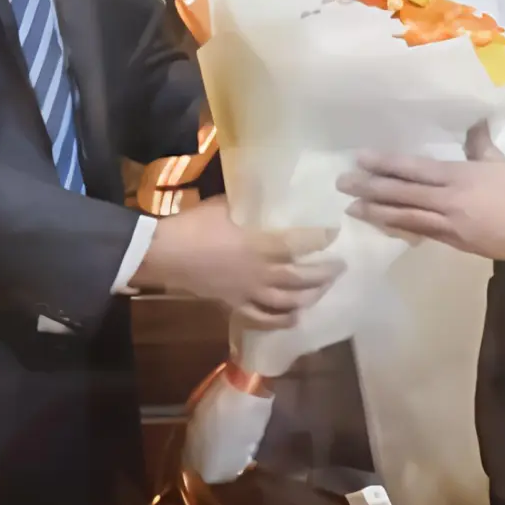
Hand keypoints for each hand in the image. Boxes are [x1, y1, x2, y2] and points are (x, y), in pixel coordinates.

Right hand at [135, 196, 340, 329]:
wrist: (164, 254)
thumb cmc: (194, 226)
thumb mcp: (223, 204)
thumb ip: (248, 199)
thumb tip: (264, 184)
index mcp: (259, 245)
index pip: (299, 244)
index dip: (320, 240)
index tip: (335, 234)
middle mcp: (260, 272)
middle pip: (300, 278)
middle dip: (324, 274)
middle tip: (340, 268)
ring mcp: (248, 291)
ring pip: (287, 301)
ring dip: (309, 297)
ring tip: (322, 291)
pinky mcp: (234, 304)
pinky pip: (262, 317)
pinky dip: (280, 320)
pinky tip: (294, 318)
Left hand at [340, 124, 504, 262]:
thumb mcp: (499, 162)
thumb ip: (479, 144)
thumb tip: (474, 123)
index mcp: (457, 176)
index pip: (413, 169)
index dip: (384, 164)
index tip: (360, 159)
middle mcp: (448, 200)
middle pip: (401, 194)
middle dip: (370, 189)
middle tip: (343, 184)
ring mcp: (449, 225)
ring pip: (405, 217)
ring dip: (377, 213)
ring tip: (352, 209)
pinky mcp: (455, 243)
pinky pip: (421, 233)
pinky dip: (400, 229)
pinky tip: (384, 226)